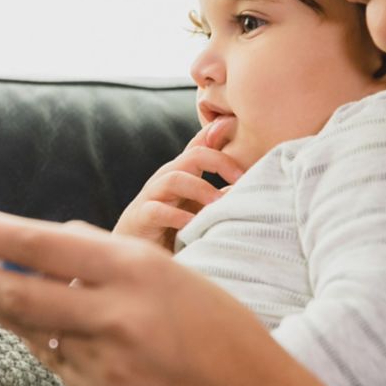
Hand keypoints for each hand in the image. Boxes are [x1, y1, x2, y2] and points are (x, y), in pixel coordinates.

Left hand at [0, 207, 375, 385]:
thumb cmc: (212, 327)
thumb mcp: (167, 274)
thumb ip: (108, 256)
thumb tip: (54, 237)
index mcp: (136, 270)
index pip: (48, 244)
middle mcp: (117, 315)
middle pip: (25, 293)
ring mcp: (108, 363)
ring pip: (34, 332)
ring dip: (1, 311)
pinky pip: (58, 367)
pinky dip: (46, 346)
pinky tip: (39, 332)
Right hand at [112, 123, 243, 249]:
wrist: (136, 250)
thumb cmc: (173, 226)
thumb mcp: (200, 207)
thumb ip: (220, 195)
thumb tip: (248, 187)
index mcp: (184, 171)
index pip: (202, 145)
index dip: (221, 135)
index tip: (248, 140)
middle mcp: (168, 176)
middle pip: (193, 155)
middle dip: (219, 162)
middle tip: (241, 178)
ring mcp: (152, 195)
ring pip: (174, 178)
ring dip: (200, 189)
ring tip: (217, 204)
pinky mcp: (141, 216)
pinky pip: (158, 210)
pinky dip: (177, 217)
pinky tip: (193, 225)